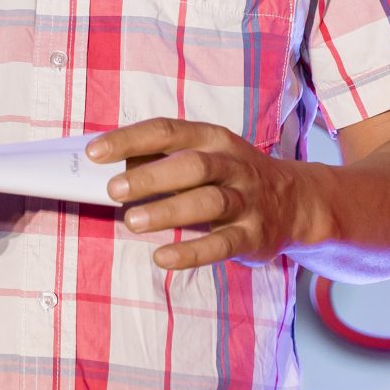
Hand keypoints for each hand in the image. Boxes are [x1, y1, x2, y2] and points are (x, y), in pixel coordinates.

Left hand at [93, 119, 332, 272]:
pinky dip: (191, 252)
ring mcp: (246, 200)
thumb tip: (104, 166)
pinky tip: (162, 257)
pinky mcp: (254, 235)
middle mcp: (232, 165)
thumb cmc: (229, 175)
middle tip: (113, 190)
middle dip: (151, 177)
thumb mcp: (203, 155)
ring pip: (208, 202)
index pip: (167, 131)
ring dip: (168, 211)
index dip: (129, 140)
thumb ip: (161, 158)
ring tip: (131, 222)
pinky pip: (222, 244)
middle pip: (192, 165)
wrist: (296, 202)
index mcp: (212, 139)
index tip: (93, 153)